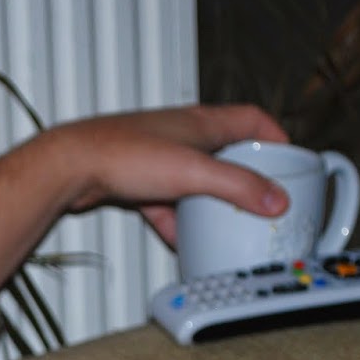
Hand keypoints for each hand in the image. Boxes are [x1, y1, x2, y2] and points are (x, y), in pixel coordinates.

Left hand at [46, 104, 290, 242]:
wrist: (70, 166)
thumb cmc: (122, 154)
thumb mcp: (193, 172)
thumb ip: (238, 186)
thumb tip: (275, 199)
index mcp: (202, 122)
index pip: (252, 118)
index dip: (275, 137)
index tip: (289, 160)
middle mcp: (182, 135)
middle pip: (226, 153)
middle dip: (244, 177)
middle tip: (260, 199)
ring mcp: (159, 157)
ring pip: (196, 181)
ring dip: (209, 202)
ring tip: (223, 223)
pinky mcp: (138, 180)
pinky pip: (168, 202)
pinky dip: (177, 220)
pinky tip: (180, 240)